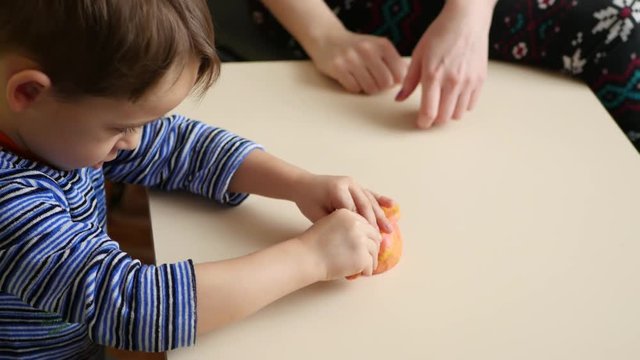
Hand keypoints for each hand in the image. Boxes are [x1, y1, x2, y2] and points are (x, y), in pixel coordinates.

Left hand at [291, 173, 393, 232]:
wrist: (303, 184)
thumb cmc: (308, 201)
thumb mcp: (317, 215)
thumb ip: (335, 223)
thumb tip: (351, 237)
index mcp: (338, 190)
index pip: (354, 211)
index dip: (362, 226)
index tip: (368, 241)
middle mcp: (349, 184)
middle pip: (365, 206)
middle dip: (375, 223)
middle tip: (382, 238)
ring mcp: (353, 183)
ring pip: (370, 201)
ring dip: (380, 215)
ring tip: (389, 229)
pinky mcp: (355, 185)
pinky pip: (369, 194)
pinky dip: (380, 200)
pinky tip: (392, 205)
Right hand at [298, 209, 380, 279]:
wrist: (306, 257)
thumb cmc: (312, 245)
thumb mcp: (328, 225)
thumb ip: (344, 227)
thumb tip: (359, 237)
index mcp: (347, 215)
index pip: (366, 224)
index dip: (367, 236)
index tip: (367, 244)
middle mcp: (356, 225)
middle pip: (374, 236)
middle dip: (372, 247)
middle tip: (369, 257)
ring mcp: (360, 240)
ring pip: (374, 251)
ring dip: (370, 260)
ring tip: (365, 268)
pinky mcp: (361, 256)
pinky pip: (370, 264)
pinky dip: (366, 270)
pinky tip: (361, 273)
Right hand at [308, 29, 406, 93]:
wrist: (327, 39)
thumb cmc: (357, 48)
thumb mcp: (378, 48)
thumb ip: (395, 62)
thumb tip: (412, 79)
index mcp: (382, 45)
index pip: (399, 74)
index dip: (395, 82)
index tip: (388, 80)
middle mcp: (368, 49)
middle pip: (385, 83)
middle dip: (380, 87)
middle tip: (373, 81)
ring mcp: (352, 58)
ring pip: (370, 88)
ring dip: (367, 88)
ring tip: (361, 78)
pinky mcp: (338, 67)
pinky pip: (354, 88)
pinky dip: (354, 87)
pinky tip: (350, 77)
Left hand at [396, 1, 492, 127]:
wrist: (466, 20)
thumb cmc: (440, 34)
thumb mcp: (419, 54)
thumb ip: (409, 80)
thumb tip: (399, 99)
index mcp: (433, 75)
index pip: (428, 112)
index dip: (423, 122)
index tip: (420, 123)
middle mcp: (452, 81)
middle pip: (443, 118)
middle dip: (434, 119)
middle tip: (430, 113)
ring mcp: (468, 82)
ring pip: (457, 114)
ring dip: (448, 113)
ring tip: (443, 102)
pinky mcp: (480, 80)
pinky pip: (470, 105)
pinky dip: (462, 105)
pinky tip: (455, 95)